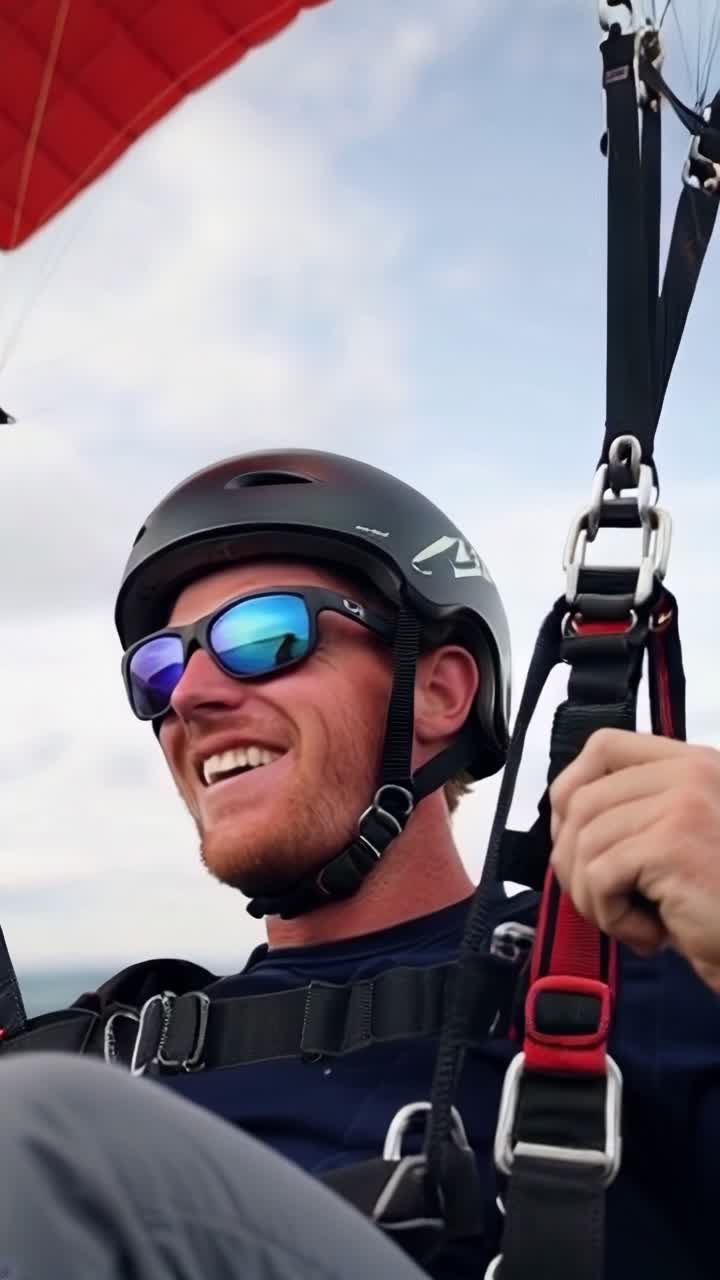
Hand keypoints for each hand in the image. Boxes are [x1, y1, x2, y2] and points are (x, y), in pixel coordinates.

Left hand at [549, 729, 719, 992]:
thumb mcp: (680, 839)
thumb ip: (637, 814)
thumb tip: (563, 823)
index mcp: (693, 764)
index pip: (604, 746)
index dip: (571, 788)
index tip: (571, 835)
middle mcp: (690, 773)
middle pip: (583, 800)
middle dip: (572, 860)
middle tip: (599, 901)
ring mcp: (683, 804)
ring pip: (585, 842)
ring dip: (591, 896)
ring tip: (628, 922)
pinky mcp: (672, 844)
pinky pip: (600, 876)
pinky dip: (611, 916)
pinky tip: (650, 935)